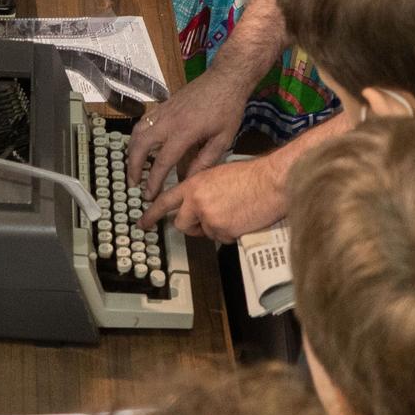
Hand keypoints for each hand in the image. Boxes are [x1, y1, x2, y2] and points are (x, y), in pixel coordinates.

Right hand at [126, 60, 256, 197]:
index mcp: (184, 132)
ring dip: (131, 152)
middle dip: (133, 167)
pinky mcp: (163, 105)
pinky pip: (142, 122)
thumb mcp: (223, 139)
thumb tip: (189, 180)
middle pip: (140, 147)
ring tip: (133, 167)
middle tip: (133, 184)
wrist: (225, 78)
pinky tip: (139, 145)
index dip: (154, 181)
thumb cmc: (228, 109)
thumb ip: (204, 160)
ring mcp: (163, 111)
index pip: (162, 162)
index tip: (149, 195)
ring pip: (137, 133)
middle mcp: (168, 122)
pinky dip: (136, 136)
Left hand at [139, 153, 286, 239]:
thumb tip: (195, 204)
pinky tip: (241, 220)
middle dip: (191, 226)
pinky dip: (230, 234)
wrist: (271, 182)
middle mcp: (197, 201)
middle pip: (181, 223)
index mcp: (194, 184)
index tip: (143, 223)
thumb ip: (201, 189)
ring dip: (215, 229)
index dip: (151, 214)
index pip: (165, 201)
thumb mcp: (217, 175)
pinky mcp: (222, 230)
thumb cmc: (251, 176)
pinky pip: (221, 239)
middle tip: (206, 222)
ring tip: (233, 214)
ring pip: (204, 233)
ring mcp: (209, 217)